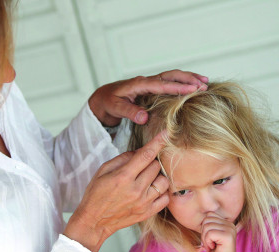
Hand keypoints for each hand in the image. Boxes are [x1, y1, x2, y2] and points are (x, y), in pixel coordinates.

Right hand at [63, 132, 169, 251]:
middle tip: (140, 166)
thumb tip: (139, 151)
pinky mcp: (147, 213)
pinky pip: (165, 198)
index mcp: (123, 176)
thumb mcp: (103, 170)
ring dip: (157, 176)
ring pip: (164, 181)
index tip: (167, 132)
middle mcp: (136, 189)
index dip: (158, 142)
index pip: (146, 155)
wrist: (94, 221)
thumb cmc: (96, 194)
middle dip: (150, 162)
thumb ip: (122, 158)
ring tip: (146, 179)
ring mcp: (143, 202)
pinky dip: (161, 191)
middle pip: (156, 166)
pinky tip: (151, 190)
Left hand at [88, 69, 207, 126]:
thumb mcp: (115, 108)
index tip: (193, 89)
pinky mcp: (151, 89)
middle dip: (188, 78)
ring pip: (172, 77)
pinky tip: (192, 87)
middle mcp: (146, 81)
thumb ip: (129, 112)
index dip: (177, 87)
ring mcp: (150, 84)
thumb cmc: (108, 102)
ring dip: (188, 78)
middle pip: (170, 76)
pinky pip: (169, 83)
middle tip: (204, 85)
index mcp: (139, 84)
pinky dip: (181, 83)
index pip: (161, 84)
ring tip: (205, 82)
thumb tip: (145, 118)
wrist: (103, 97)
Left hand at [201, 212, 243, 251]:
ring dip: (205, 238)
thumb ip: (208, 224)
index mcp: (227, 223)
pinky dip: (207, 242)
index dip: (204, 227)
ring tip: (212, 246)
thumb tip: (201, 213)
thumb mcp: (210, 235)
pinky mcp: (228, 236)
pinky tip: (213, 248)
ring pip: (207, 226)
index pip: (209, 215)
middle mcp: (230, 225)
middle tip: (210, 243)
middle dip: (204, 232)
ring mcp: (230, 230)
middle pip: (207, 219)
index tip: (210, 238)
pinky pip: (209, 233)